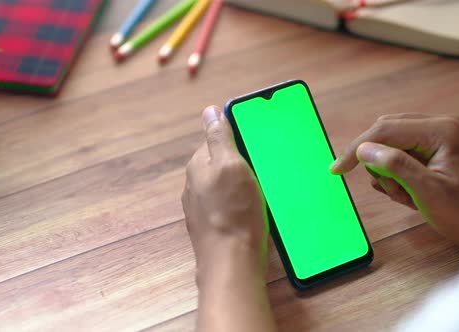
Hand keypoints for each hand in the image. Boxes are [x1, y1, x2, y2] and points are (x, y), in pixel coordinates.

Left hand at [182, 106, 276, 331]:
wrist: (231, 261)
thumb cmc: (233, 211)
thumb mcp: (230, 165)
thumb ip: (219, 137)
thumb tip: (209, 110)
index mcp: (197, 165)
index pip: (216, 139)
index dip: (238, 140)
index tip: (257, 145)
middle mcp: (194, 184)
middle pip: (222, 164)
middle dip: (243, 165)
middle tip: (264, 171)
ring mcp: (201, 207)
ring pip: (226, 186)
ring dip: (244, 186)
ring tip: (264, 193)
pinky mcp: (212, 225)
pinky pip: (229, 206)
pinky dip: (242, 205)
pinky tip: (255, 212)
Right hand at [331, 114, 458, 252]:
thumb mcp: (428, 193)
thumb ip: (395, 167)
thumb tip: (363, 149)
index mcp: (443, 131)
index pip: (386, 130)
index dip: (357, 148)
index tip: (337, 169)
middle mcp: (440, 125)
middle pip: (385, 132)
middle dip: (379, 163)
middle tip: (393, 191)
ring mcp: (436, 135)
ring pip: (388, 143)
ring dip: (388, 172)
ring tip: (407, 195)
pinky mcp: (431, 146)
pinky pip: (397, 152)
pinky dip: (395, 174)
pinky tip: (409, 192)